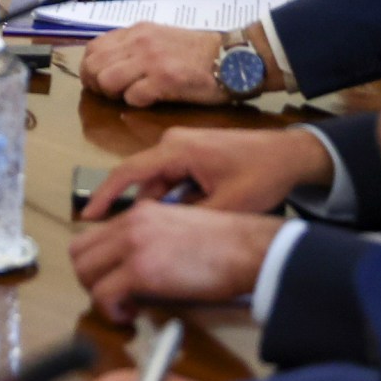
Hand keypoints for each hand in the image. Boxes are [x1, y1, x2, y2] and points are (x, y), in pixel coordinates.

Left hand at [71, 202, 283, 321]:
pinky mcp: (142, 270)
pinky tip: (129, 316)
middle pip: (78, 253)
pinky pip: (103, 295)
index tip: (109, 280)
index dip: (95, 264)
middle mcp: (131, 224)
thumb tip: (132, 267)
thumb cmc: (228, 245)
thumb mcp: (178, 228)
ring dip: (97, 295)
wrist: (251, 250)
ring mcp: (134, 246)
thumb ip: (150, 239)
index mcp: (140, 213)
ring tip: (122, 307)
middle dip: (89, 280)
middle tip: (111, 296)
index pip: (92, 236)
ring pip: (84, 272)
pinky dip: (110, 311)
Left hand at [81, 24, 229, 106]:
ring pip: (107, 80)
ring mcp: (152, 60)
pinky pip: (133, 97)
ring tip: (130, 96)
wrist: (234, 57)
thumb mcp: (160, 39)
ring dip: (113, 94)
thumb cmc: (198, 53)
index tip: (100, 82)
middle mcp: (140, 42)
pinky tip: (150, 100)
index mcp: (136, 31)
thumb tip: (107, 65)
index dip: (90, 68)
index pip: (93, 48)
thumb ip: (134, 47)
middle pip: (93, 66)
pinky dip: (136, 103)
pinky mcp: (165, 79)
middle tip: (112, 94)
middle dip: (96, 85)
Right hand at [81, 125, 333, 218]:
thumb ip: (188, 219)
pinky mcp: (192, 151)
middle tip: (141, 238)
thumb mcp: (227, 206)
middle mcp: (173, 142)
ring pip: (159, 181)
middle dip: (142, 209)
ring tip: (179, 229)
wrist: (292, 154)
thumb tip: (157, 235)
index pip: (127, 173)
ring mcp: (182, 144)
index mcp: (176, 150)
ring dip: (165, 204)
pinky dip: (176, 196)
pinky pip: (172, 177)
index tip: (87, 217)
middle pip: (143, 181)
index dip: (104, 196)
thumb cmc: (263, 175)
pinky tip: (192, 214)